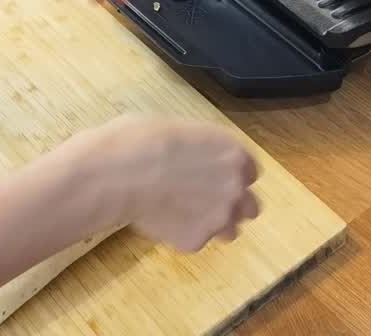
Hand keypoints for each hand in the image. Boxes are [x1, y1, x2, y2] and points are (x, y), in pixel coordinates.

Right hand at [77, 115, 261, 251]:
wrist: (120, 172)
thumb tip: (194, 155)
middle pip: (250, 206)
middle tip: (205, 201)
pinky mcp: (197, 241)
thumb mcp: (181, 129)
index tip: (214, 176)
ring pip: (229, 230)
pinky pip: (195, 240)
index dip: (231, 175)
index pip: (250, 172)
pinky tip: (159, 219)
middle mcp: (236, 187)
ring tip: (182, 215)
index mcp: (234, 154)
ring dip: (213, 224)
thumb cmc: (142, 139)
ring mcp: (219, 218)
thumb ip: (202, 149)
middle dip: (232, 204)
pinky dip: (182, 234)